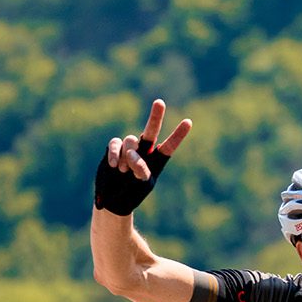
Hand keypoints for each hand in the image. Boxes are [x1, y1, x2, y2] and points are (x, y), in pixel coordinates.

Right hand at [94, 98, 192, 215]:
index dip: (178, 134)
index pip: (169, 146)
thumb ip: (140, 169)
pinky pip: (115, 144)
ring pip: (131, 141)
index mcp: (157, 161)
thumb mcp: (142, 185)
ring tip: (124, 171)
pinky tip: (114, 165)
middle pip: (151, 131)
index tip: (188, 122)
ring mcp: (129, 149)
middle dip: (155, 117)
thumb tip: (131, 154)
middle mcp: (144, 151)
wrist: (113, 199)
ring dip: (128, 156)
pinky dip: (114, 154)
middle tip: (159, 102)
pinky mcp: (114, 148)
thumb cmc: (132, 193)